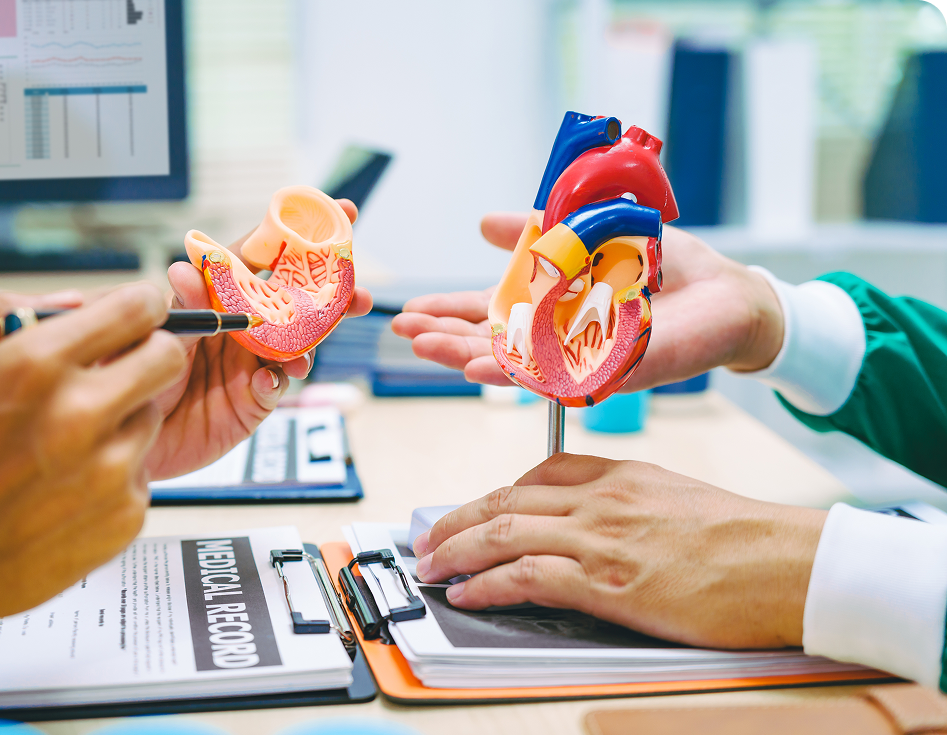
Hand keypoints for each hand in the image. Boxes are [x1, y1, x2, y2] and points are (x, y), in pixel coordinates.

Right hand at [0, 283, 186, 627]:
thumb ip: (11, 314)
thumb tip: (74, 300)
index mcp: (39, 366)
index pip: (137, 310)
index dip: (143, 307)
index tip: (141, 314)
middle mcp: (81, 414)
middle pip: (167, 360)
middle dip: (150, 356)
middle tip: (123, 370)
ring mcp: (108, 470)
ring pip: (151, 419)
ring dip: (123, 421)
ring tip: (69, 444)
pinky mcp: (124, 516)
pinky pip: (142, 474)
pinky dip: (115, 475)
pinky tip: (67, 488)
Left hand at [143, 199, 372, 479]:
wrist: (121, 435)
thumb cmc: (128, 376)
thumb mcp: (151, 335)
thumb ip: (179, 307)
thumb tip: (185, 269)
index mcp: (217, 296)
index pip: (261, 256)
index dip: (298, 234)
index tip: (339, 212)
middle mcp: (240, 325)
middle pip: (295, 300)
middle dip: (334, 293)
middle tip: (360, 293)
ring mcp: (250, 362)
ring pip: (297, 343)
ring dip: (314, 341)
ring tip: (310, 348)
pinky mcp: (251, 402)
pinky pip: (274, 386)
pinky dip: (276, 380)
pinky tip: (266, 379)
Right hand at [391, 214, 784, 389]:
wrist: (727, 293)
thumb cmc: (664, 266)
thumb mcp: (589, 232)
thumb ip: (537, 232)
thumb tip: (482, 223)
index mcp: (551, 308)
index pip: (488, 315)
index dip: (448, 313)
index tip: (409, 312)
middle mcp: (558, 339)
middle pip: (491, 344)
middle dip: (445, 338)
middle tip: (404, 333)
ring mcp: (581, 359)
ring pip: (515, 365)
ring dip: (468, 357)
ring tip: (428, 348)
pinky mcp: (611, 371)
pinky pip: (559, 374)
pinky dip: (519, 372)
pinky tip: (483, 367)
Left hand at [412, 453, 826, 648]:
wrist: (784, 562)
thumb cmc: (745, 538)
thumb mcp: (677, 498)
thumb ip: (629, 503)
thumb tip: (598, 527)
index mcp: (620, 473)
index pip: (539, 473)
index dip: (496, 494)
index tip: (476, 510)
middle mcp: (601, 498)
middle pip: (506, 500)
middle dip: (457, 520)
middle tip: (430, 537)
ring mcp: (600, 538)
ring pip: (504, 532)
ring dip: (457, 551)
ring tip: (433, 566)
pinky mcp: (606, 583)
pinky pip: (526, 576)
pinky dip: (487, 585)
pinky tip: (468, 594)